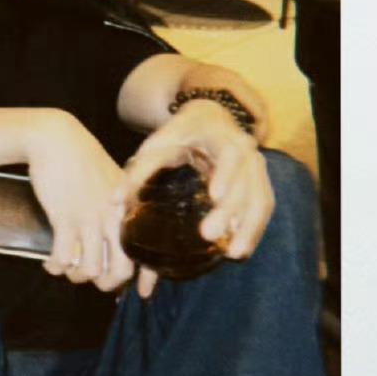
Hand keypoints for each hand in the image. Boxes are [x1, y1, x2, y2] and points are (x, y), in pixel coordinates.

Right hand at [25, 112, 140, 292]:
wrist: (56, 139)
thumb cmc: (83, 161)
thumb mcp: (113, 182)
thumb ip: (119, 208)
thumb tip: (114, 237)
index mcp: (130, 210)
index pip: (146, 251)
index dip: (147, 278)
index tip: (142, 293)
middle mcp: (115, 218)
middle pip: (120, 271)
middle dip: (105, 284)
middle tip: (92, 278)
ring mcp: (91, 219)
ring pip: (90, 270)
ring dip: (76, 276)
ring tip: (67, 269)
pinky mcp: (66, 218)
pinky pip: (64, 258)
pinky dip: (55, 267)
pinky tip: (50, 263)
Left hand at [124, 100, 273, 263]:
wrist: (210, 121)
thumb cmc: (180, 135)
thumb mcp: (160, 145)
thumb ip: (140, 170)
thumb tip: (114, 201)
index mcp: (221, 136)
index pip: (229, 154)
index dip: (225, 174)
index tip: (215, 195)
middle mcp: (246, 151)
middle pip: (245, 182)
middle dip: (230, 210)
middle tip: (209, 234)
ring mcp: (256, 168)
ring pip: (260, 199)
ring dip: (249, 228)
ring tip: (234, 254)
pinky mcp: (259, 185)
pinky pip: (262, 209)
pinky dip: (253, 230)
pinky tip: (240, 251)